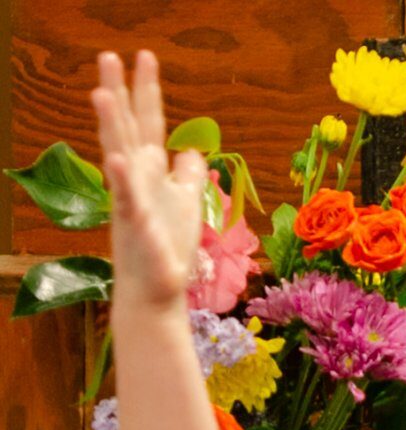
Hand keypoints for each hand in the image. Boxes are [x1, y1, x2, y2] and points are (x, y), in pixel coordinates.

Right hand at [91, 51, 204, 308]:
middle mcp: (136, 178)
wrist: (158, 288)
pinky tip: (117, 160)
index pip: (150, 122)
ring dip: (112, 126)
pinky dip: (123, 180)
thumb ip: (186, 173)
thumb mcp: (186, 201)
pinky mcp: (136, 225)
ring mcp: (132, 199)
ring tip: (102, 93)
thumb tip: (191, 150)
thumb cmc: (169, 246)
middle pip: (128, 129)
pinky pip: (128, 199)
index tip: (143, 55)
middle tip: (108, 55)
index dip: (147, 90)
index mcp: (151, 170)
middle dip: (119, 92)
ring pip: (118, 155)